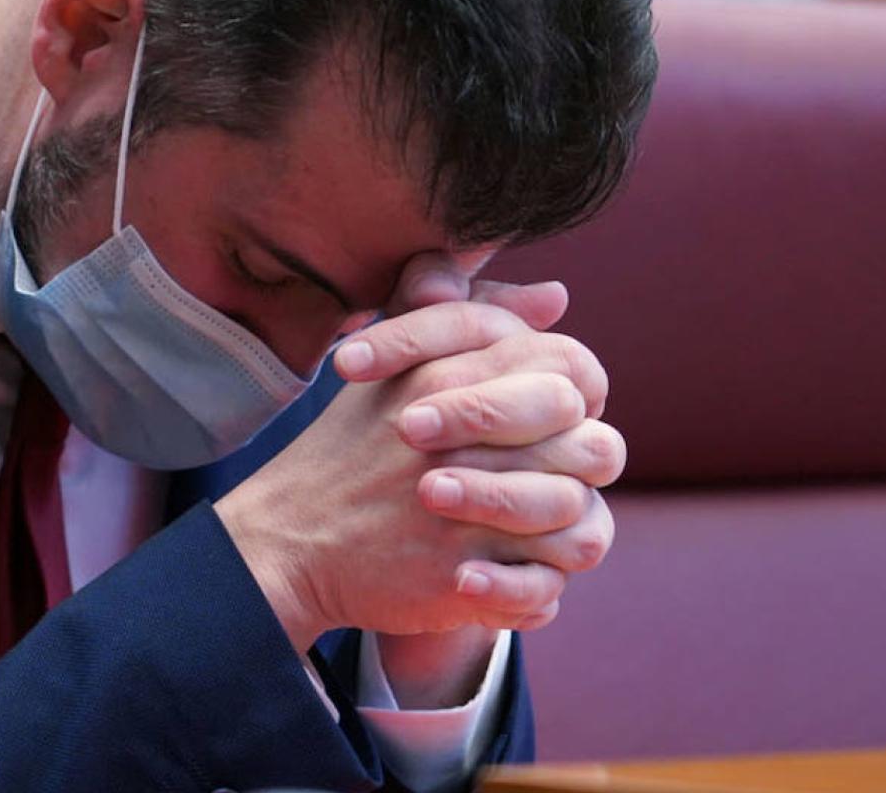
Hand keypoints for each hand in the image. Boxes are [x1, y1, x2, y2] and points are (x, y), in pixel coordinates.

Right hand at [364, 256, 623, 704]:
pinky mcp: (458, 575)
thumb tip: (556, 295)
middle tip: (544, 480)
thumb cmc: (355, 446)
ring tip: (529, 532)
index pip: (571, 370)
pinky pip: (546, 588)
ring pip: (580, 517)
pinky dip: (535, 590)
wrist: (290, 539)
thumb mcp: (401, 360)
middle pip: (595, 446)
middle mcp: (463, 436)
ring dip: (566, 529)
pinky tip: (502, 575)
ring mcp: (464, 510)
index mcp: (453, 371)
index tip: (545, 424)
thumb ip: (475, 313)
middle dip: (580, 467)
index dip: (575, 401)